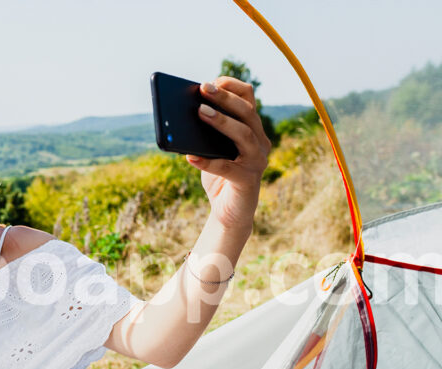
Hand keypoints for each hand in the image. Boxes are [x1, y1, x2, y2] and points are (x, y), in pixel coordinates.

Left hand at [186, 76, 270, 231]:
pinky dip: (208, 162)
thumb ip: (204, 133)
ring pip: (244, 135)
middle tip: (203, 89)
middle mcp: (260, 142)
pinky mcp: (248, 181)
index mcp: (252, 129)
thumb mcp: (210, 149)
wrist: (229, 213)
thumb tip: (181, 115)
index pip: (248, 99)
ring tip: (200, 112)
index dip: (231, 87)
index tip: (210, 82)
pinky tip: (190, 157)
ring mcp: (257, 161)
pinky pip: (228, 169)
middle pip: (247, 113)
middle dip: (224, 99)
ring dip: (222, 121)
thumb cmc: (218, 176)